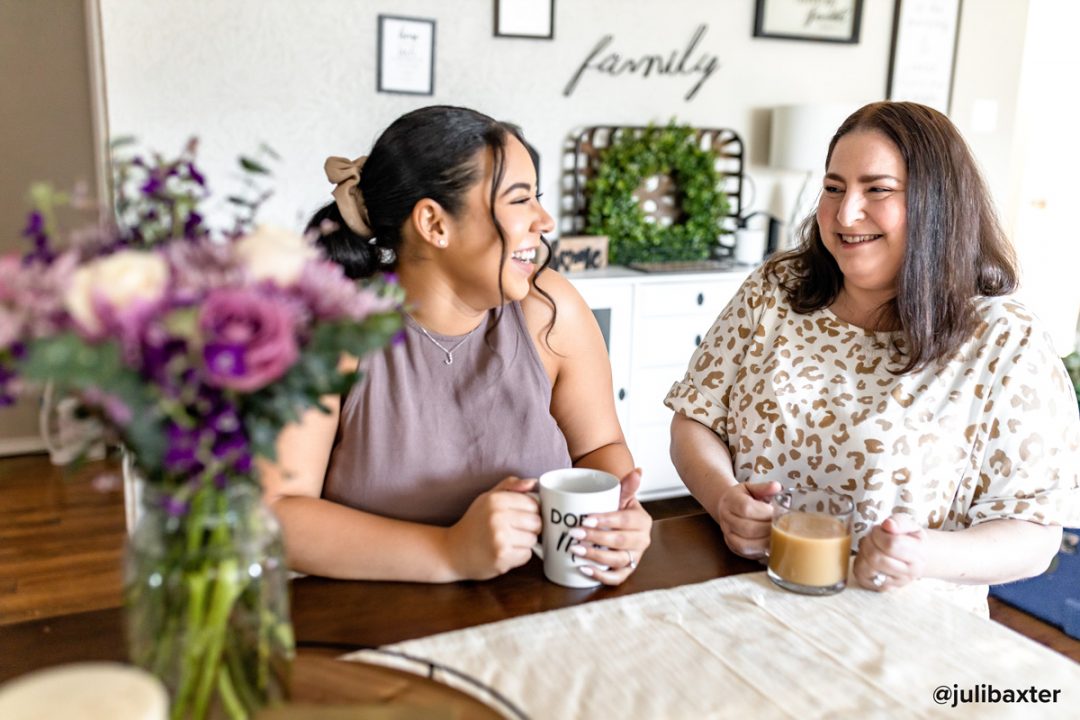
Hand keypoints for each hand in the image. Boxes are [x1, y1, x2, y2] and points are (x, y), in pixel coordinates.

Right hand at [444, 476, 540, 580]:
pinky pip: (526, 555)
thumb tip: (533, 482)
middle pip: (536, 522)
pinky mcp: (502, 557)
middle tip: (513, 530)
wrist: (452, 551)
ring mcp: (500, 538)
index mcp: (495, 500)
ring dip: (524, 543)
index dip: (530, 511)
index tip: (520, 516)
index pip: (533, 504)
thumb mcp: (488, 498)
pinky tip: (504, 552)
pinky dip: (518, 556)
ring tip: (506, 541)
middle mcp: (497, 517)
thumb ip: (510, 486)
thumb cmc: (474, 523)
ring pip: (533, 540)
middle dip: (529, 528)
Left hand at [568, 468, 651, 585]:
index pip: (625, 520)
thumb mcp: (621, 496)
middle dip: (596, 538)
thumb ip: (627, 485)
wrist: (619, 524)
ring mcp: (635, 557)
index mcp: (642, 521)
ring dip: (595, 556)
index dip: (606, 520)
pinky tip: (584, 569)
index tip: (586, 518)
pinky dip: (601, 577)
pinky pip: (617, 578)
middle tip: (574, 533)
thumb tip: (638, 471)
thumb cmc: (617, 509)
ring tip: (575, 549)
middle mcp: (642, 541)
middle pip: (620, 541)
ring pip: (618, 561)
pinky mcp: (626, 570)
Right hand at [715, 480, 779, 558]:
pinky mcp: (732, 547)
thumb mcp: (752, 488)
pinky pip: (746, 553)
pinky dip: (760, 550)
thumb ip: (764, 488)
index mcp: (730, 500)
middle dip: (767, 529)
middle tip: (782, 526)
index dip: (763, 513)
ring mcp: (727, 534)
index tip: (777, 512)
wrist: (727, 507)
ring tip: (778, 537)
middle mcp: (725, 518)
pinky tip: (771, 544)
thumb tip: (777, 487)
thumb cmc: (743, 497)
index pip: (746, 508)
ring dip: (765, 542)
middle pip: (747, 528)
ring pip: (745, 544)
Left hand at [854, 514, 926, 590]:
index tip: (879, 529)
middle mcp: (909, 573)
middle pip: (876, 557)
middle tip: (872, 537)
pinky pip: (862, 576)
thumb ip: (900, 521)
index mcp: (918, 555)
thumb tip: (888, 525)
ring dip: (863, 553)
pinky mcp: (881, 588)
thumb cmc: (910, 539)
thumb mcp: (910, 525)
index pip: (891, 544)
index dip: (878, 533)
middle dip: (868, 542)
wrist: (916, 557)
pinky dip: (861, 563)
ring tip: (871, 546)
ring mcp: (895, 583)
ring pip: (867, 568)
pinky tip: (868, 557)